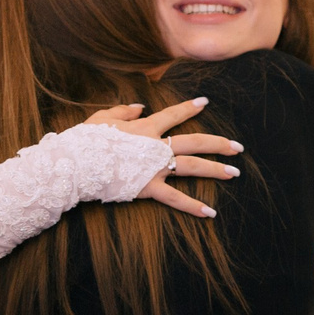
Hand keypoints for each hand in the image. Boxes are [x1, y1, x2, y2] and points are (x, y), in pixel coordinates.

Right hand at [87, 99, 241, 217]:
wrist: (75, 163)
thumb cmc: (85, 139)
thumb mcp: (103, 118)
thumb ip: (124, 111)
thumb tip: (140, 107)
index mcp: (145, 127)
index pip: (173, 115)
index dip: (189, 107)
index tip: (205, 102)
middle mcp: (155, 146)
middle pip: (194, 141)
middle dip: (218, 143)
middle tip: (238, 147)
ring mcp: (154, 167)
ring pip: (191, 166)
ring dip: (215, 169)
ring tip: (234, 173)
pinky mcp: (148, 187)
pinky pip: (174, 198)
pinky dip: (192, 206)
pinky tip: (210, 212)